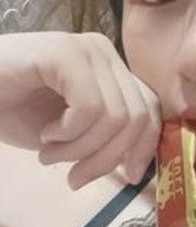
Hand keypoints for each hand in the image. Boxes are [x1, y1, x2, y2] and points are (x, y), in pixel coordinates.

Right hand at [0, 32, 160, 189]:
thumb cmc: (16, 107)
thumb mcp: (72, 131)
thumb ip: (106, 136)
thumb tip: (137, 165)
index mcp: (111, 68)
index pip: (149, 106)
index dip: (146, 144)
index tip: (129, 176)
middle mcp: (105, 53)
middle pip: (137, 114)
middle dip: (108, 157)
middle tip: (75, 177)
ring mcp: (87, 49)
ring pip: (115, 116)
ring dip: (80, 150)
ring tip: (49, 152)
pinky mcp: (65, 54)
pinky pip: (89, 108)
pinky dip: (68, 134)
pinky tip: (45, 134)